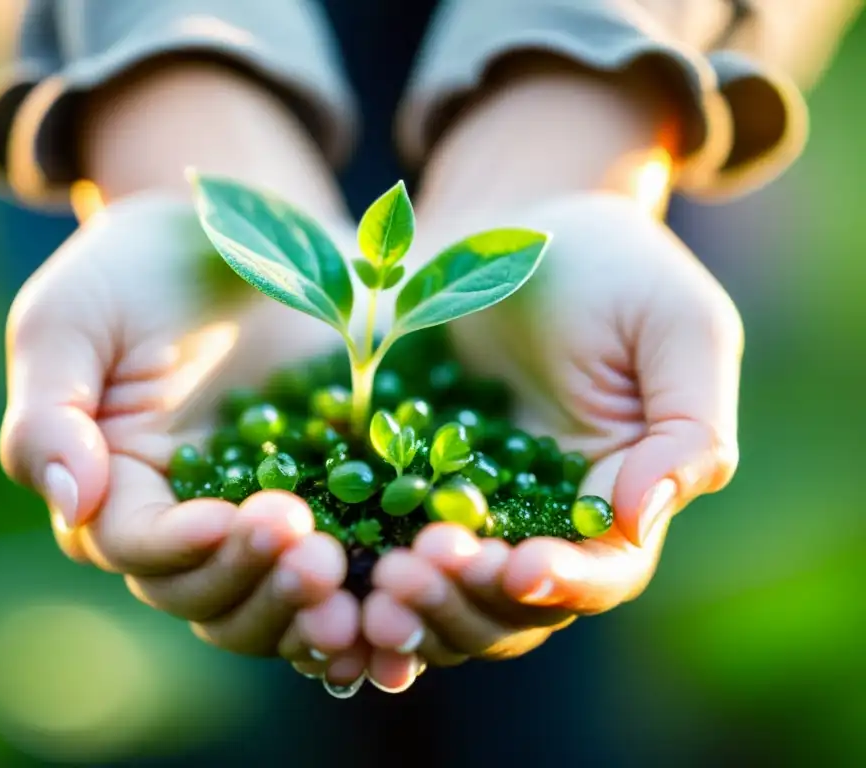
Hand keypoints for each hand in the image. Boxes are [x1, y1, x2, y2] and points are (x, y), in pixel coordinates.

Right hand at [0, 192, 362, 674]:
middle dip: (257, 582)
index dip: (181, 547)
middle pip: (208, 594)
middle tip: (313, 552)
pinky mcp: (331, 496)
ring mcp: (264, 514)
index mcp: (118, 488)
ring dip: (311, 607)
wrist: (235, 223)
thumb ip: (50, 412)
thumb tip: (71, 500)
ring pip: (274, 600)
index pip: (138, 545)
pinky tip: (402, 587)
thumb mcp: (72, 318)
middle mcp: (188, 520)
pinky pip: (349, 565)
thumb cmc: (136, 266)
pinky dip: (368, 593)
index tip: (230, 519)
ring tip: (354, 578)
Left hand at [363, 192, 742, 675]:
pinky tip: (329, 562)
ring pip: (446, 594)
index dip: (565, 584)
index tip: (517, 569)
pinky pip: (383, 542)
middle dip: (466, 602)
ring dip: (413, 603)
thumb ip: (687, 427)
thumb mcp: (677, 327)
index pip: (605, 572)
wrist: (512, 225)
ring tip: (372, 581)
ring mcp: (470, 509)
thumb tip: (638, 518)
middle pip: (513, 605)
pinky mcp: (405, 485)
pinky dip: (362, 567)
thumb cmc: (612, 267)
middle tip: (413, 575)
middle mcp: (545, 522)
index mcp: (619, 496)